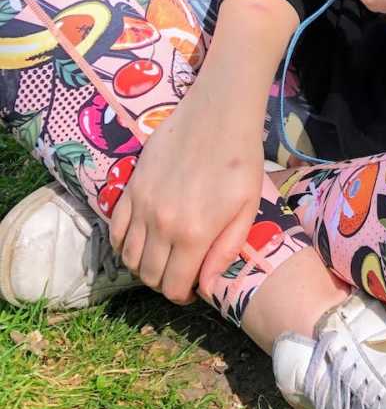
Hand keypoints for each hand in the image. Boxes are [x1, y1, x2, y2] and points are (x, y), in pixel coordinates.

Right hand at [108, 76, 262, 305]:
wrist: (218, 113)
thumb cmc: (241, 158)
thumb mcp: (247, 208)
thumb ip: (226, 250)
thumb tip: (205, 285)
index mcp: (194, 234)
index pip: (173, 286)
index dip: (182, 295)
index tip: (192, 288)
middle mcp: (162, 225)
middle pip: (148, 275)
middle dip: (163, 282)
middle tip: (179, 274)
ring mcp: (142, 206)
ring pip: (129, 256)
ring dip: (143, 265)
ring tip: (162, 258)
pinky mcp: (131, 187)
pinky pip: (115, 229)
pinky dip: (123, 243)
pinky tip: (140, 240)